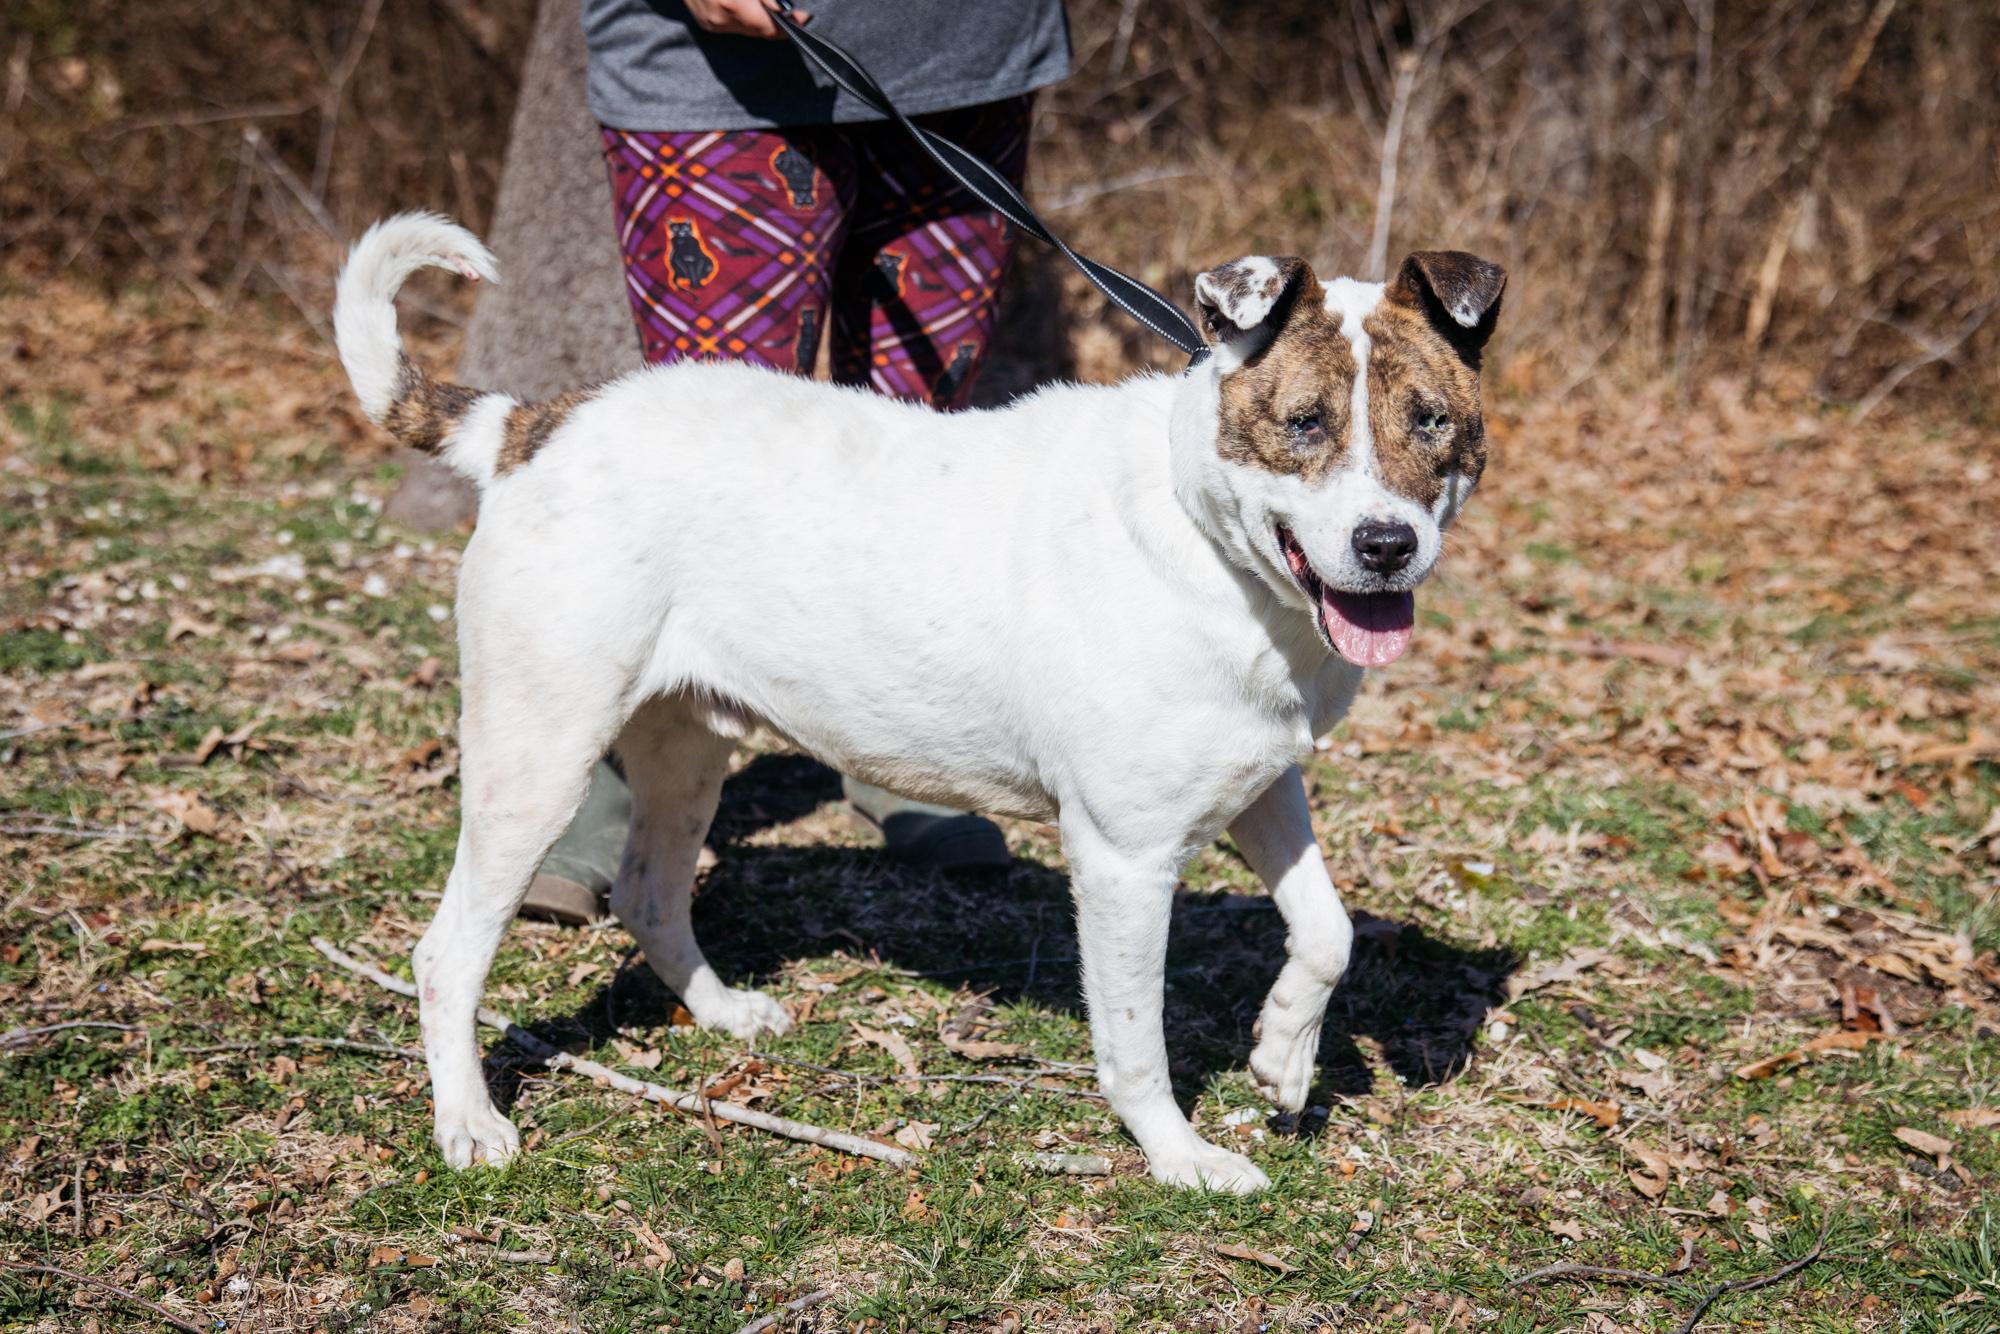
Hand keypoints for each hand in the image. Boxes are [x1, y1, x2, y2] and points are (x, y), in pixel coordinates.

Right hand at [683, 0, 807, 38]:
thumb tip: (784, 10)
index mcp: (732, 6)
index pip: (769, 29)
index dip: (789, 25)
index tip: (804, 19)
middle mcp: (720, 20)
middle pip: (760, 32)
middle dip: (776, 22)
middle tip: (791, 12)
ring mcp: (710, 23)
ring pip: (747, 30)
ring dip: (760, 20)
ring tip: (766, 6)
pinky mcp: (705, 22)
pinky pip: (733, 26)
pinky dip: (744, 18)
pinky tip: (746, 5)